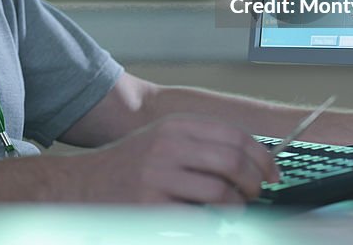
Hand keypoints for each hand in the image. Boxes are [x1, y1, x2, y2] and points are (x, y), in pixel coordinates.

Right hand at [72, 114, 278, 204]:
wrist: (80, 186)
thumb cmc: (128, 167)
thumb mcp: (162, 140)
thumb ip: (199, 144)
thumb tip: (250, 161)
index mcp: (175, 126)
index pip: (234, 135)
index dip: (262, 157)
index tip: (272, 174)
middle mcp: (168, 145)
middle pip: (233, 162)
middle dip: (253, 184)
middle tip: (255, 195)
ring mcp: (158, 175)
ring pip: (221, 192)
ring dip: (237, 208)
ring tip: (232, 212)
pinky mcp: (150, 206)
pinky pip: (199, 218)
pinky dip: (213, 224)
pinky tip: (209, 223)